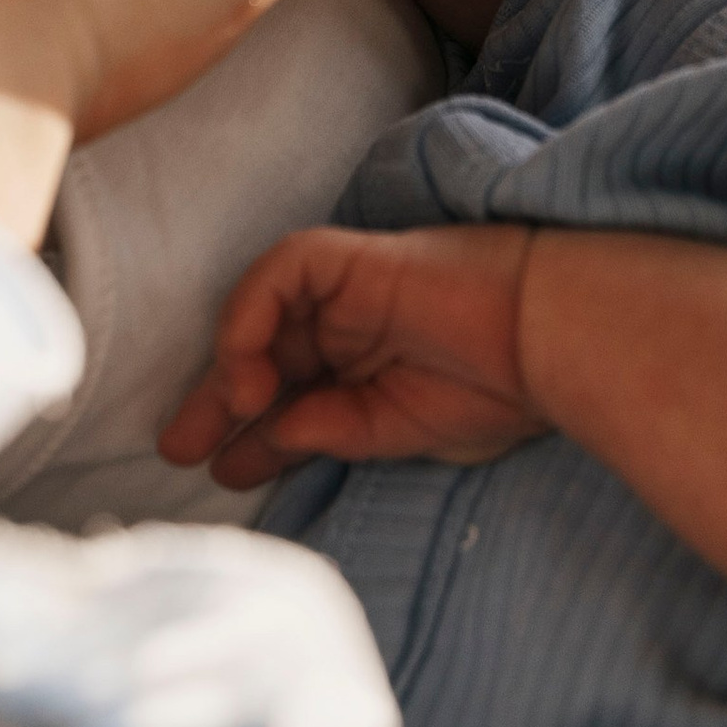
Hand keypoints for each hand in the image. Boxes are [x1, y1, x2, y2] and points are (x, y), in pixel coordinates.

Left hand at [160, 223, 543, 483]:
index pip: (289, 391)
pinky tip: (252, 372)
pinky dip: (251, 318)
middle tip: (180, 450)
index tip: (220, 470)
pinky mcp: (350, 256)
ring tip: (219, 418)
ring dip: (229, 365)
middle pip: (263, 354)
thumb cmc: (495, 392)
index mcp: (369, 365)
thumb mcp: (395, 431)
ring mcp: (349, 287)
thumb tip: (267, 441)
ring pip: (263, 313)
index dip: (249, 430)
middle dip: (218, 402)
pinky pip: (279, 274)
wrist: (547, 341)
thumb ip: (330, 430)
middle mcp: (351, 322)